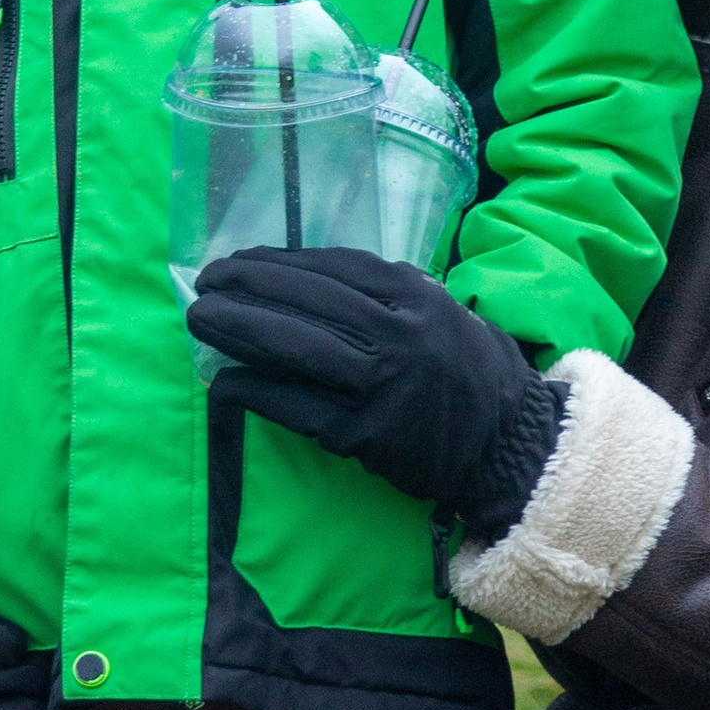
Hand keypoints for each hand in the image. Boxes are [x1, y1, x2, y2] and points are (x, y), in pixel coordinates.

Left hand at [187, 245, 560, 534]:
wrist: (510, 449)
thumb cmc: (474, 374)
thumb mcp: (447, 313)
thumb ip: (396, 291)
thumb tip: (320, 273)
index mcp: (418, 297)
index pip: (334, 267)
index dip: (280, 261)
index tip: (241, 260)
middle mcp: (400, 335)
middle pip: (307, 300)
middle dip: (247, 287)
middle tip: (204, 283)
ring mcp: (382, 387)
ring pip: (295, 348)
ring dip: (238, 330)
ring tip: (200, 319)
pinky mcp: (366, 436)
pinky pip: (297, 407)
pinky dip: (256, 392)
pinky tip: (224, 382)